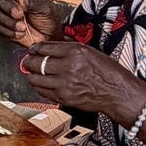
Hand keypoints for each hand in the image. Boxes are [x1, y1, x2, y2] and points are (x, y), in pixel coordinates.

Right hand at [0, 0, 65, 48]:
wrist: (48, 36)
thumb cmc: (48, 18)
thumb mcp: (45, 7)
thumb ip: (32, 2)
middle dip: (7, 7)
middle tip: (19, 14)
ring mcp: (5, 13)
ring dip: (9, 22)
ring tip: (23, 26)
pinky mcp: (3, 26)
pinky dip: (10, 31)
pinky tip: (21, 33)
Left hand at [18, 39, 144, 122]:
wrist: (118, 93)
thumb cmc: (108, 72)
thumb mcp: (90, 52)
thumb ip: (69, 50)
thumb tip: (50, 49)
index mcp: (76, 52)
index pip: (45, 47)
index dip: (35, 49)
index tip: (32, 50)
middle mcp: (68, 66)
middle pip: (37, 63)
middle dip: (28, 62)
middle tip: (27, 61)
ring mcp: (65, 83)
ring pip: (36, 79)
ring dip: (31, 75)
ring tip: (31, 73)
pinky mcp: (64, 97)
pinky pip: (43, 92)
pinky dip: (39, 87)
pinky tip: (41, 84)